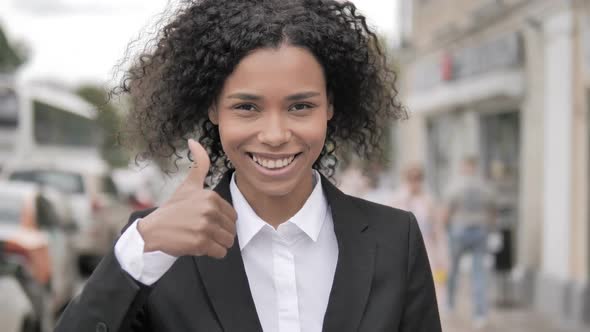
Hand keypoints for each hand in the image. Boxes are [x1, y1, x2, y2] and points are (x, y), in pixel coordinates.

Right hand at [137, 139, 236, 258]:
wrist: (153, 231)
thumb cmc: (173, 209)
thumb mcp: (188, 185)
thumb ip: (199, 164)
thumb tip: (193, 140)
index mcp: (210, 196)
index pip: (233, 217)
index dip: (222, 222)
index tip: (205, 220)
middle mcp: (209, 210)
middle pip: (232, 230)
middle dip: (220, 234)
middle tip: (201, 231)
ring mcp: (204, 227)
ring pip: (228, 242)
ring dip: (216, 244)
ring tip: (200, 238)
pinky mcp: (200, 243)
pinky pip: (220, 253)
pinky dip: (211, 253)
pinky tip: (197, 246)